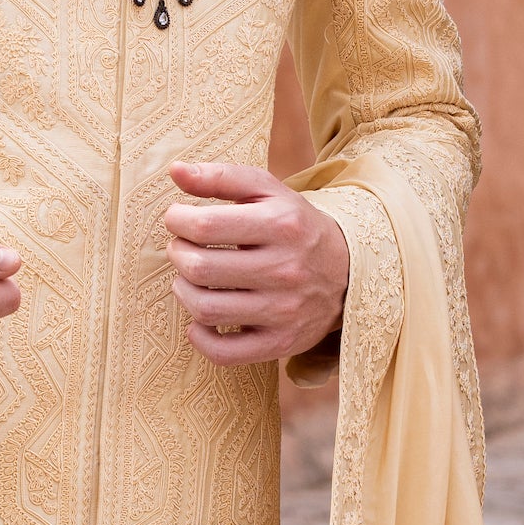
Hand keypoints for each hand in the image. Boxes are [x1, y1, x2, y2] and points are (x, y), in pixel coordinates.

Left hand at [164, 160, 348, 368]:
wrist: (348, 271)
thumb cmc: (294, 226)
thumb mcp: (267, 192)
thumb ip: (221, 178)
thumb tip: (175, 171)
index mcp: (281, 225)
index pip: (205, 226)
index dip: (177, 221)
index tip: (178, 219)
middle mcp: (285, 269)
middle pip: (200, 269)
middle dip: (177, 254)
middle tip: (182, 248)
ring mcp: (284, 311)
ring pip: (206, 309)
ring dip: (183, 291)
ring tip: (189, 278)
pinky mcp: (281, 343)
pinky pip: (224, 353)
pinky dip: (200, 338)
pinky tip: (201, 319)